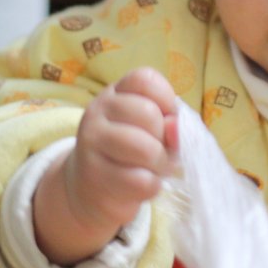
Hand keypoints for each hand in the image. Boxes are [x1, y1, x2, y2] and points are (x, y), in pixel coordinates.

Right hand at [34, 67, 177, 264]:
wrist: (91, 188)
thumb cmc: (132, 152)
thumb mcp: (153, 130)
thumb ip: (170, 124)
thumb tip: (176, 129)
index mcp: (115, 93)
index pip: (145, 80)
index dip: (167, 99)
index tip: (166, 119)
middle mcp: (97, 110)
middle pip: (149, 114)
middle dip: (165, 138)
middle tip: (159, 150)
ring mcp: (90, 142)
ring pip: (145, 149)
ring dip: (160, 164)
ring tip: (153, 168)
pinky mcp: (92, 175)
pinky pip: (140, 180)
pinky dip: (152, 185)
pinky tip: (141, 184)